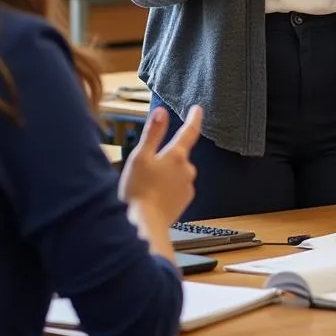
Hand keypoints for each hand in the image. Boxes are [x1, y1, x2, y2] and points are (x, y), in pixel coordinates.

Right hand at [119, 104, 202, 224]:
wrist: (144, 225)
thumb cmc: (138, 190)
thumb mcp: (140, 156)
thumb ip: (153, 133)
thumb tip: (162, 111)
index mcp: (177, 155)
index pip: (189, 132)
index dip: (194, 119)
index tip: (197, 109)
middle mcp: (187, 170)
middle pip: (179, 155)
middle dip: (167, 157)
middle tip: (146, 168)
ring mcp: (187, 187)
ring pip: (177, 173)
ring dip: (166, 175)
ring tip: (146, 185)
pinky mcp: (184, 203)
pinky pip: (176, 189)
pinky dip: (167, 189)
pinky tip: (153, 196)